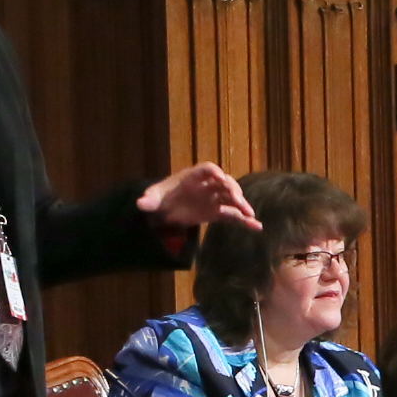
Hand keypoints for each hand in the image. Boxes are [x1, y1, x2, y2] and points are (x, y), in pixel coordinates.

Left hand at [141, 161, 259, 232]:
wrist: (166, 209)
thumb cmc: (160, 198)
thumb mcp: (153, 198)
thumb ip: (148, 200)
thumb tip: (140, 203)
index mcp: (193, 176)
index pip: (207, 169)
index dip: (214, 173)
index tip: (220, 178)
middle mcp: (208, 185)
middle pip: (224, 183)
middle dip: (232, 189)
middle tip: (237, 199)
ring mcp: (214, 199)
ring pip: (232, 199)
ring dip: (242, 205)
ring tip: (250, 214)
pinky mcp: (217, 212)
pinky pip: (233, 215)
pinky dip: (244, 220)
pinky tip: (257, 226)